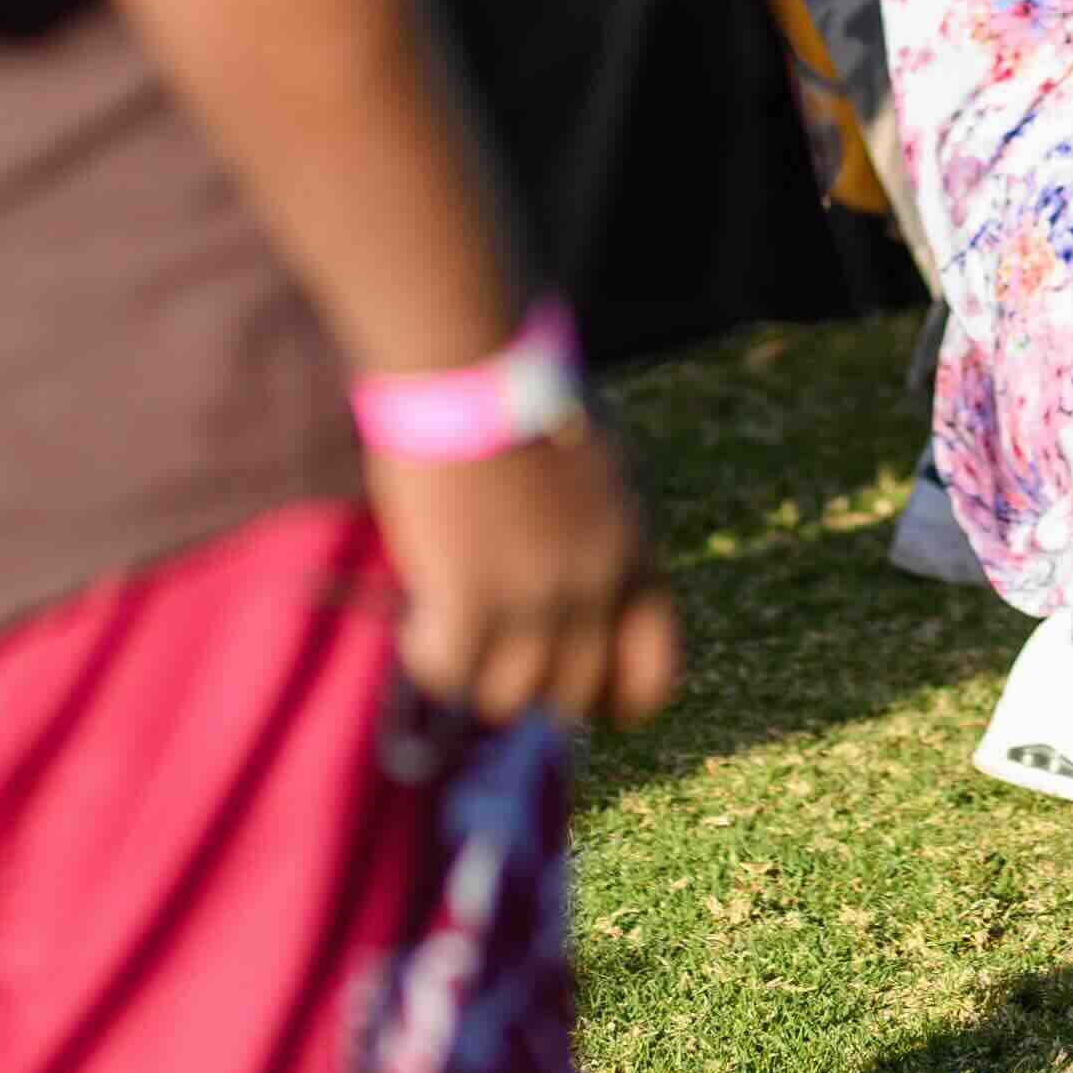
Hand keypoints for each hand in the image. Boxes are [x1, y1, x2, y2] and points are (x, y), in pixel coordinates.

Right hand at [365, 411, 679, 727]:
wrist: (475, 366)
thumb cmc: (528, 395)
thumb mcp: (602, 468)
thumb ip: (602, 536)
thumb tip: (589, 592)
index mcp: (638, 553)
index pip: (655, 674)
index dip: (619, 703)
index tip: (590, 706)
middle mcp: (597, 588)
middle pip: (573, 695)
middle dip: (533, 685)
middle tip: (495, 655)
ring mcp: (535, 599)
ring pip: (508, 699)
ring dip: (476, 675)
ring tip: (449, 629)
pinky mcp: (469, 597)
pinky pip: (450, 672)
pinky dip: (430, 656)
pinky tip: (417, 619)